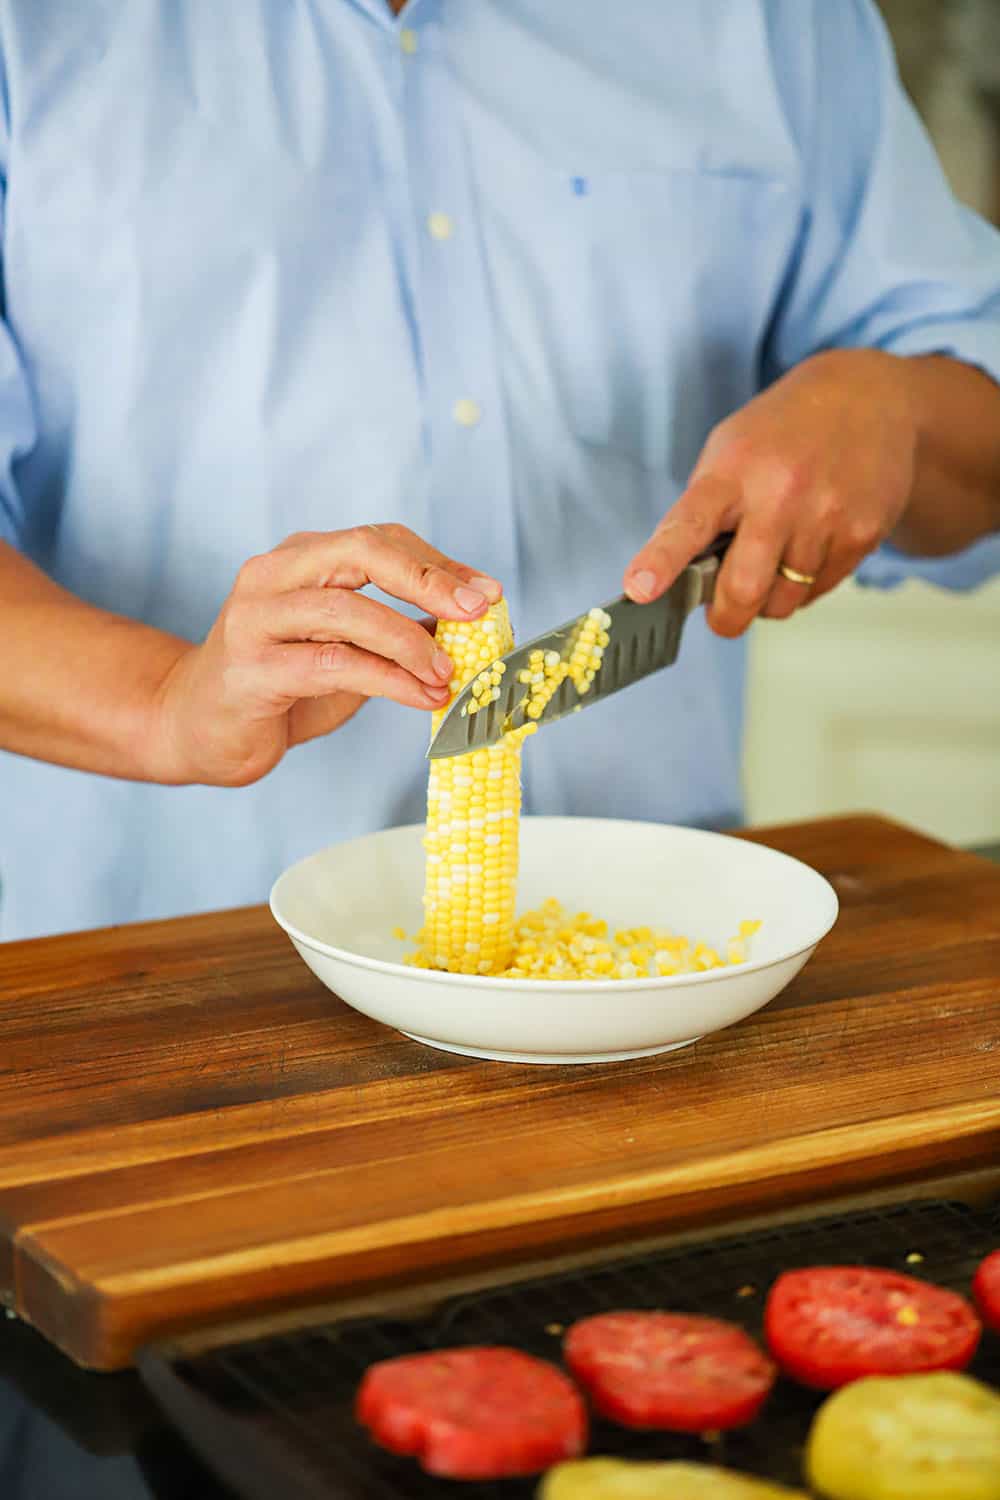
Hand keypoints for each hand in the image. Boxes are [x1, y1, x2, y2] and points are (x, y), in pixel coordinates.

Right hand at [153, 523, 499, 785]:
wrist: (197, 728)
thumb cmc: (281, 688)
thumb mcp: (347, 649)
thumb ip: (396, 629)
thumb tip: (471, 624)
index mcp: (300, 559)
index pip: (379, 539)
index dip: (437, 563)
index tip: (487, 594)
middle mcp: (272, 574)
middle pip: (360, 550)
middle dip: (428, 579)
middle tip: (477, 612)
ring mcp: (255, 618)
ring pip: (347, 609)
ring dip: (410, 640)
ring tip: (448, 674)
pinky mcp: (251, 669)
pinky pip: (332, 663)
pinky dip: (388, 679)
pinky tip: (420, 696)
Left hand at [623, 350, 918, 635]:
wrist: (868, 398)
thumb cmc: (783, 433)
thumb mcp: (730, 451)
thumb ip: (706, 511)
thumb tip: (685, 579)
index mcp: (732, 471)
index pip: (688, 524)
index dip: (661, 562)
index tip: (639, 589)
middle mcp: (779, 493)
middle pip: (744, 589)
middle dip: (727, 617)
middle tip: (723, 616)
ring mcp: (825, 515)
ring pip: (784, 601)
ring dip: (771, 598)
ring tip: (777, 556)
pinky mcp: (862, 533)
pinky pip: (820, 590)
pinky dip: (806, 584)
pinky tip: (812, 545)